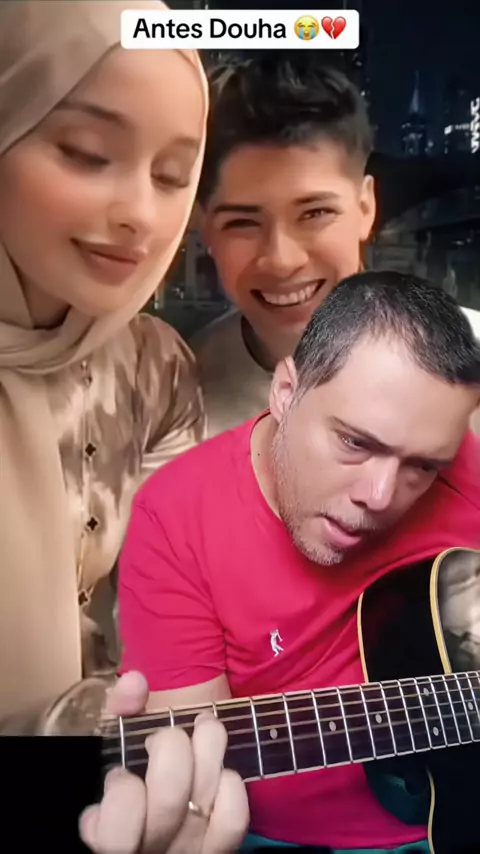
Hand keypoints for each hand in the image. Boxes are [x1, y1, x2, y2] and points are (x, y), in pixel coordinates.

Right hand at [79, 671, 249, 853]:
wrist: (162, 814)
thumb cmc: (129, 777)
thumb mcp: (113, 744)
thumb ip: (119, 710)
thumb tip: (135, 682)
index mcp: (110, 835)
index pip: (116, 832)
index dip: (121, 792)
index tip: (120, 773)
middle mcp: (151, 847)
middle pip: (167, 798)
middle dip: (168, 748)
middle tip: (161, 738)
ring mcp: (187, 848)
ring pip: (202, 800)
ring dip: (205, 754)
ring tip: (202, 731)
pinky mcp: (219, 846)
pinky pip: (234, 817)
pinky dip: (230, 786)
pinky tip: (220, 773)